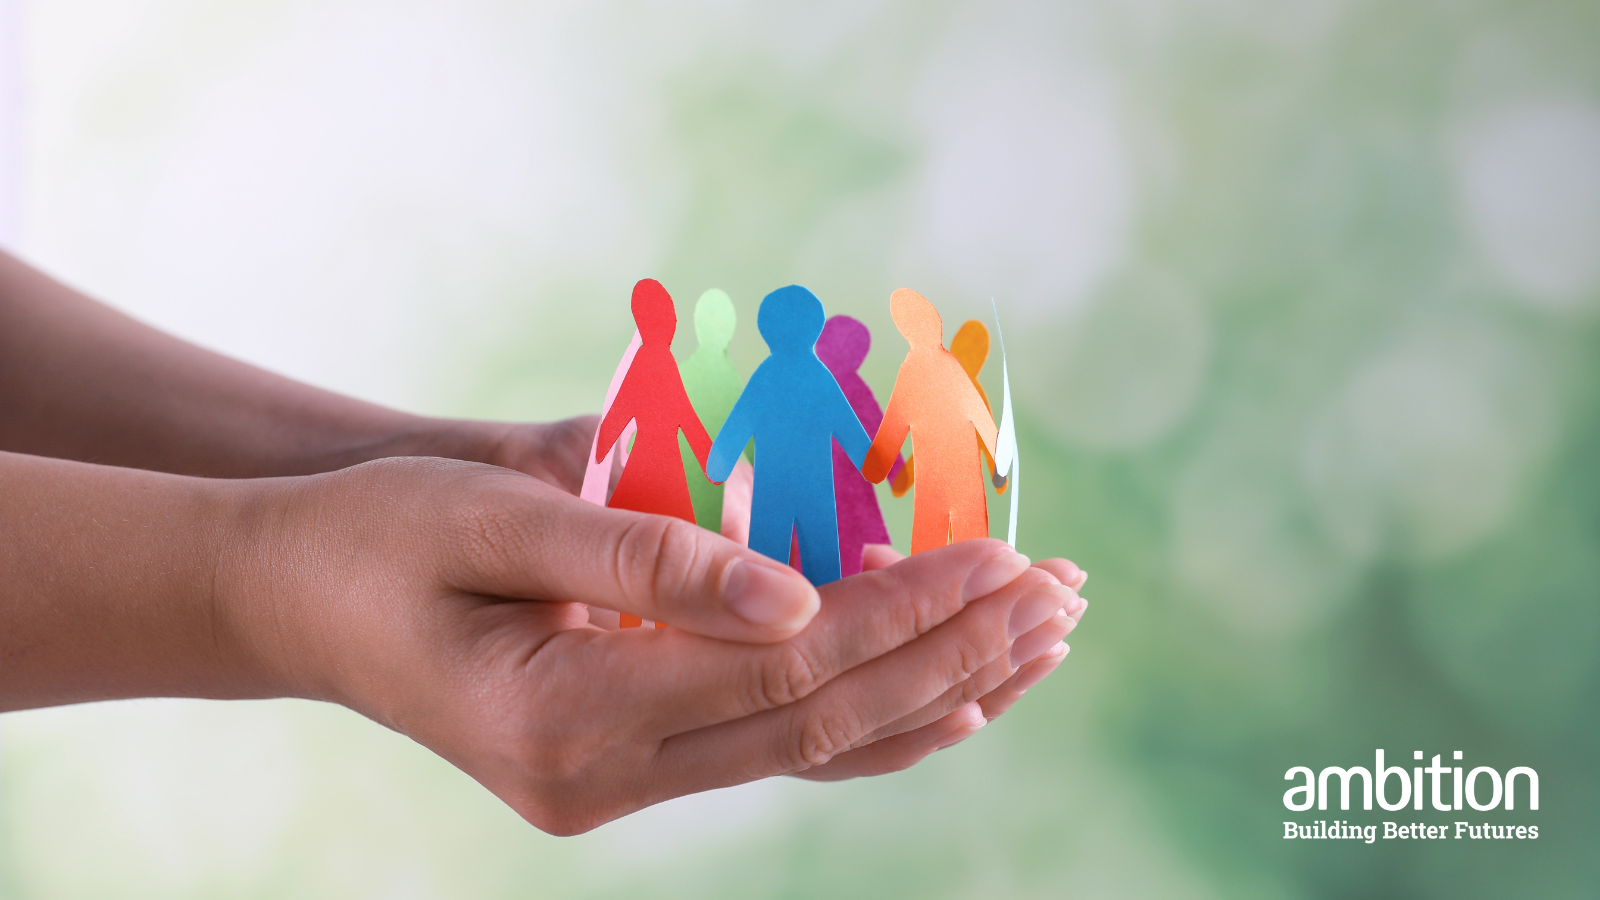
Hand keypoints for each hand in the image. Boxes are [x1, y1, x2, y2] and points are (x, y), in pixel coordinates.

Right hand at [219, 457, 1082, 833]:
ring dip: (937, 689)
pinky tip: (953, 688)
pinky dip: (875, 713)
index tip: (1001, 557)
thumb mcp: (489, 516)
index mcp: (566, 721)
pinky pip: (781, 743)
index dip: (901, 613)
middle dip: (950, 654)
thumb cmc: (378, 537)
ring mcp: (622, 783)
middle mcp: (604, 778)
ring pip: (817, 749)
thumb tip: (798, 593)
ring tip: (1040, 638)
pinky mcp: (635, 759)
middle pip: (821, 721)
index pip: (781, 672)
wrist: (298, 598)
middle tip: (1059, 594)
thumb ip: (639, 553)